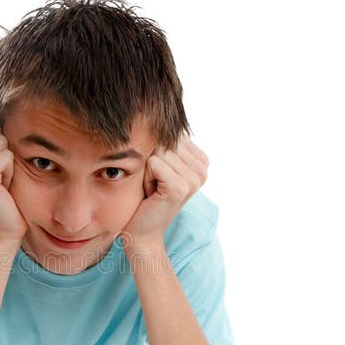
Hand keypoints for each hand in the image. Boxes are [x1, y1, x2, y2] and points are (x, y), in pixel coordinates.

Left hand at [119, 134, 208, 251]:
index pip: (172, 134)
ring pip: (158, 151)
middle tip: (155, 184)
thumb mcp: (160, 164)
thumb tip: (161, 113)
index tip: (160, 176)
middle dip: (152, 161)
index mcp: (201, 161)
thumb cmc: (147, 197)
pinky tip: (151, 193)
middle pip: (165, 141)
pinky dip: (145, 177)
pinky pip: (153, 163)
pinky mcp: (181, 187)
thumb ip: (167, 141)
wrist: (142, 231)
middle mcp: (203, 169)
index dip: (158, 152)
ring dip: (147, 170)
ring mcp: (194, 179)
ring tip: (153, 188)